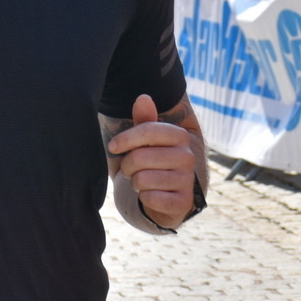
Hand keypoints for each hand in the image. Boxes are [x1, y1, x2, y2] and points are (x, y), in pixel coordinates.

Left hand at [107, 94, 196, 225]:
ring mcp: (187, 180)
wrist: (169, 196)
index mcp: (180, 136)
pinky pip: (150, 198)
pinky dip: (144, 198)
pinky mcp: (184, 202)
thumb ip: (145, 120)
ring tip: (142, 181)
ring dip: (135, 183)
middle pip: (139, 157)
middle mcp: (188, 157)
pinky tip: (151, 195)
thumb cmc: (153, 163)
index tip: (113, 146)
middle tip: (131, 169)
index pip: (148, 131)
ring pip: (142, 179)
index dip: (125, 138)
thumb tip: (143, 98)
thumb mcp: (147, 141)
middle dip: (127, 165)